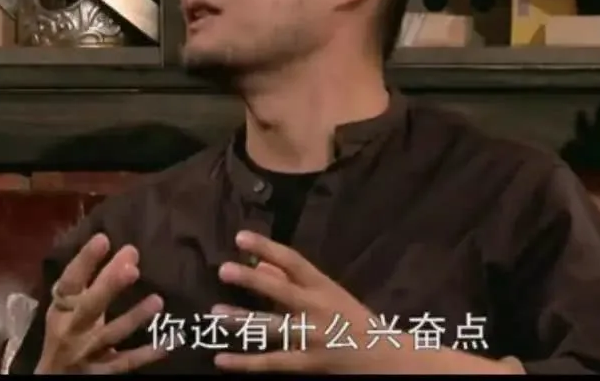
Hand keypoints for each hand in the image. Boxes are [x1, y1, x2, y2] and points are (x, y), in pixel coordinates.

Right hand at [36, 233, 166, 373]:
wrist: (54, 378)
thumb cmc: (67, 333)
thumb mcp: (70, 309)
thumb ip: (94, 282)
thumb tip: (130, 253)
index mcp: (61, 309)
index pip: (70, 282)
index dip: (85, 261)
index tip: (103, 238)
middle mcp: (71, 330)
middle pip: (90, 307)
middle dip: (109, 286)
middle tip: (132, 267)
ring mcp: (86, 353)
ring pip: (111, 334)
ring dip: (134, 318)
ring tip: (157, 300)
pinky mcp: (100, 373)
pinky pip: (125, 362)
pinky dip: (146, 353)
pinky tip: (167, 342)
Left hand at [212, 231, 391, 373]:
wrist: (384, 356)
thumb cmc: (352, 319)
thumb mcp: (328, 294)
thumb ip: (293, 281)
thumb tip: (260, 264)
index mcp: (323, 286)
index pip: (293, 261)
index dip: (267, 246)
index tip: (241, 236)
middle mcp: (317, 309)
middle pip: (281, 291)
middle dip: (252, 280)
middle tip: (224, 269)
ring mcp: (312, 338)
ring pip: (272, 327)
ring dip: (242, 320)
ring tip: (215, 312)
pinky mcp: (307, 364)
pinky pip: (271, 362)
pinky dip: (245, 363)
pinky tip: (221, 359)